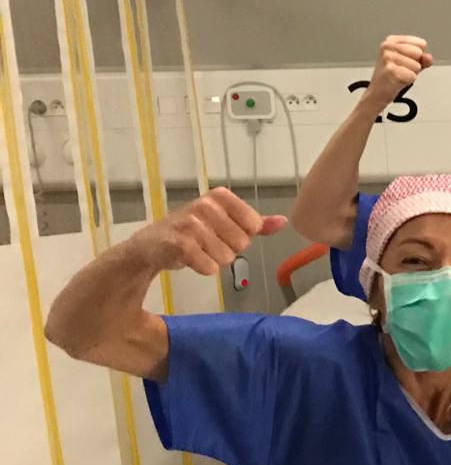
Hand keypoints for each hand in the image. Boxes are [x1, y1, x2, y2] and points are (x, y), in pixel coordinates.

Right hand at [134, 189, 286, 275]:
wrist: (152, 244)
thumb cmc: (193, 231)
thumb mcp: (226, 221)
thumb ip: (256, 223)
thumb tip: (283, 222)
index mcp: (220, 196)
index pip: (254, 225)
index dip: (241, 234)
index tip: (222, 230)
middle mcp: (205, 205)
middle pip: (242, 243)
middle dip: (227, 248)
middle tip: (206, 242)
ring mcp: (191, 224)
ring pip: (227, 257)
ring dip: (214, 259)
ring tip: (197, 249)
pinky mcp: (180, 245)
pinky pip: (210, 267)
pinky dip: (203, 268)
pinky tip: (189, 258)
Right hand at [368, 34, 431, 106]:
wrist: (378, 92)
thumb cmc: (393, 76)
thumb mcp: (411, 63)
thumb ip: (423, 59)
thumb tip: (428, 57)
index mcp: (392, 40)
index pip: (421, 44)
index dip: (418, 56)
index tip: (406, 62)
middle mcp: (388, 46)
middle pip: (419, 53)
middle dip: (415, 65)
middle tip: (402, 70)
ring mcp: (388, 58)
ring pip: (417, 66)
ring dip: (411, 74)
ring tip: (399, 75)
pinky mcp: (390, 71)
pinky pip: (412, 76)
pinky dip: (408, 81)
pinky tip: (397, 81)